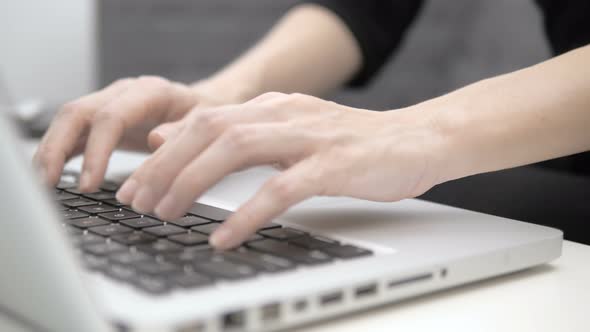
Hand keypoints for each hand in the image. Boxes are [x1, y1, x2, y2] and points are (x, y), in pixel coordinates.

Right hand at [33, 76, 225, 190]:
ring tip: (43, 185)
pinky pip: (72, 134)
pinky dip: (58, 154)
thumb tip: (155, 141)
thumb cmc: (207, 115)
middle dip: (56, 148)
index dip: (96, 151)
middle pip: (76, 113)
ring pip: (67, 122)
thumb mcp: (206, 123)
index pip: (111, 117)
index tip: (90, 184)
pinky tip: (51, 177)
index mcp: (149, 92)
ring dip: (49, 152)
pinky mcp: (103, 122)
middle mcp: (123, 94)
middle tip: (49, 184)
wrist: (205, 104)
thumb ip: (183, 132)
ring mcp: (109, 105)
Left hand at [115, 92, 443, 248]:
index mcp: (273, 107)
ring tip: (167, 214)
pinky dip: (248, 213)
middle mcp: (285, 114)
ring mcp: (309, 137)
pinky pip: (280, 188)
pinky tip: (226, 237)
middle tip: (138, 202)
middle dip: (165, 166)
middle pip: (208, 129)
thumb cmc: (354, 143)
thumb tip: (178, 138)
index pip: (202, 119)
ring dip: (193, 182)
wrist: (418, 138)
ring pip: (236, 149)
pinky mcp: (334, 165)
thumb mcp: (290, 129)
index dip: (163, 150)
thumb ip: (238, 131)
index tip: (137, 181)